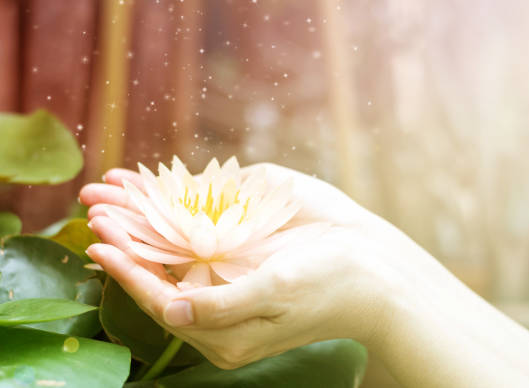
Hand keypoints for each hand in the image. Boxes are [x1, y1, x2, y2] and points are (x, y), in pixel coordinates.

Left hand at [81, 163, 413, 369]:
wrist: (376, 270)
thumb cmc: (331, 287)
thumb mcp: (278, 296)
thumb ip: (223, 308)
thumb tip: (170, 313)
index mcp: (224, 329)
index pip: (160, 298)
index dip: (128, 270)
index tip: (101, 241)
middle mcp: (220, 302)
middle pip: (159, 269)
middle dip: (126, 236)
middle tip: (94, 205)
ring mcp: (232, 273)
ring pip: (173, 245)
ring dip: (142, 215)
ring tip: (110, 189)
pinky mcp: (244, 250)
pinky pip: (199, 227)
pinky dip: (173, 204)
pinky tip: (153, 185)